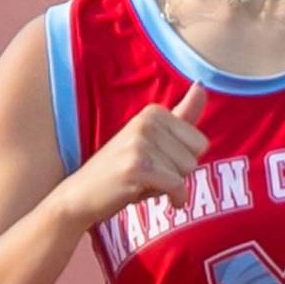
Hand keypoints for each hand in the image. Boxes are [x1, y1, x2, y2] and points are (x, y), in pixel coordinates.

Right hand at [54, 82, 209, 228]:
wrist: (82, 193)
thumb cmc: (122, 167)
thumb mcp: (154, 138)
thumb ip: (182, 114)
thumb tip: (201, 85)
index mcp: (154, 112)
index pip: (200, 143)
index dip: (181, 160)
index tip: (155, 161)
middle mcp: (147, 121)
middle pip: (194, 158)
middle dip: (176, 173)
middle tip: (147, 173)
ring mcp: (140, 142)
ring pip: (186, 172)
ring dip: (167, 186)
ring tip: (142, 181)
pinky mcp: (137, 166)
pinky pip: (177, 186)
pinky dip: (174, 199)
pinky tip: (157, 199)